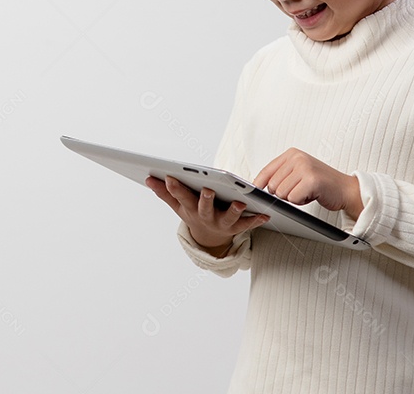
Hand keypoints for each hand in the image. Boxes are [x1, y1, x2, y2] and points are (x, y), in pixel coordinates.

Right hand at [145, 175, 269, 254]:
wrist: (211, 238)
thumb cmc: (194, 213)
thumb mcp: (178, 205)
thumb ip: (165, 192)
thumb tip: (148, 178)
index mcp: (190, 209)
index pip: (181, 197)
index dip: (175, 188)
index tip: (171, 176)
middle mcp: (205, 217)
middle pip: (204, 208)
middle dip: (206, 200)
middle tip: (208, 190)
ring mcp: (221, 223)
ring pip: (228, 218)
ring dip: (234, 211)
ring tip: (240, 203)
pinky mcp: (237, 227)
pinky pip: (247, 224)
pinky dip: (256, 220)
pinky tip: (265, 214)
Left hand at [253, 147, 363, 218]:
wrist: (346, 189)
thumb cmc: (321, 183)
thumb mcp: (298, 173)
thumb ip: (280, 175)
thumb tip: (259, 185)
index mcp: (292, 154)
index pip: (266, 171)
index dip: (259, 184)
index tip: (255, 191)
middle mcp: (297, 158)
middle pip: (272, 185)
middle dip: (283, 194)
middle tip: (299, 190)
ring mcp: (305, 168)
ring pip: (281, 193)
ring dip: (293, 198)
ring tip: (306, 191)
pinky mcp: (311, 180)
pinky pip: (293, 198)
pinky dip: (301, 202)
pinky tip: (312, 195)